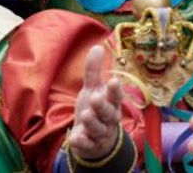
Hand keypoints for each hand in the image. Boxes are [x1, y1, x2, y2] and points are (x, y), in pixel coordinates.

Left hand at [67, 46, 124, 161]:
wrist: (95, 140)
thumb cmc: (96, 109)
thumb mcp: (93, 89)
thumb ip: (94, 71)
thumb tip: (97, 46)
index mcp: (111, 103)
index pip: (116, 96)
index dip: (115, 90)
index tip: (113, 80)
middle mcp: (108, 119)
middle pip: (109, 114)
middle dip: (103, 106)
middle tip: (95, 98)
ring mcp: (99, 134)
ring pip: (99, 130)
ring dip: (93, 123)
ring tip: (85, 115)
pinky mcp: (89, 146)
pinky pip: (87, 145)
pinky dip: (82, 143)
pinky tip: (75, 139)